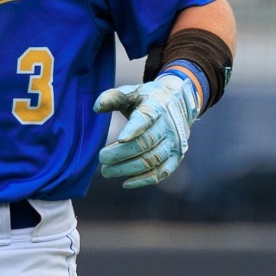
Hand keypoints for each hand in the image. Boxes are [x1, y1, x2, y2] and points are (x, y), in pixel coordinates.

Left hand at [93, 71, 202, 188]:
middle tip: (101, 159)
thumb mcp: (132, 92)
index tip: (120, 139)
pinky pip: (163, 172)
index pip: (145, 118)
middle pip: (146, 143)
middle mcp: (168, 126)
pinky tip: (126, 183)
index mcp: (156, 107)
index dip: (134, 129)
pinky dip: (145, 180)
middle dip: (122, 154)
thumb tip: (97, 108)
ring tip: (107, 171)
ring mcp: (174, 143)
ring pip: (153, 160)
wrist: (178, 101)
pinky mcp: (177, 156)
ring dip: (129, 169)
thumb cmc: (147, 99)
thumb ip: (113, 97)